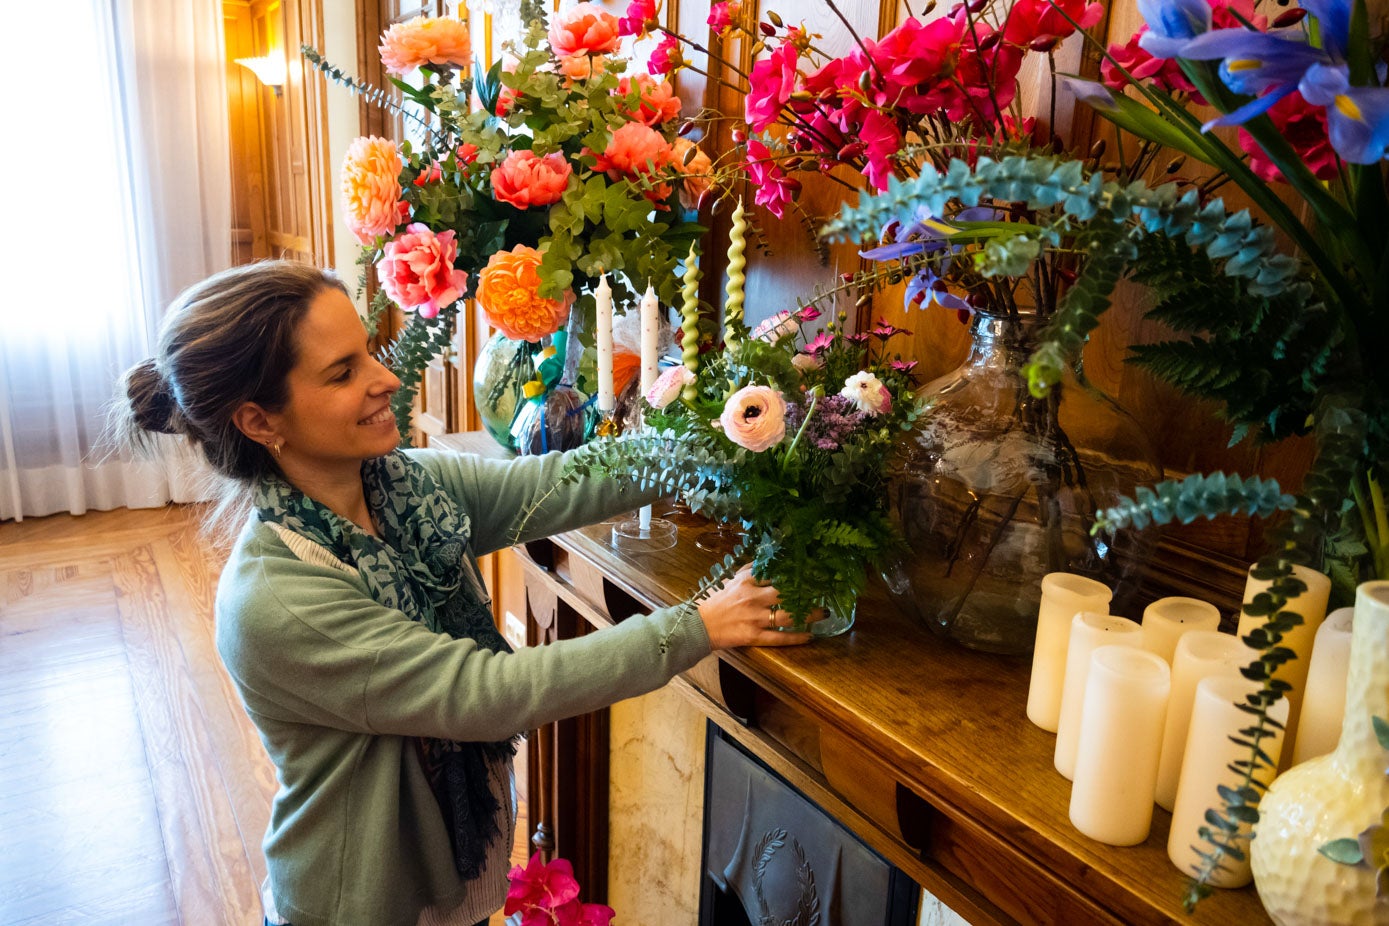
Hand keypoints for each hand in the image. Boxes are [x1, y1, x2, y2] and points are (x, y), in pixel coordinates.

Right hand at [697, 564, 818, 648]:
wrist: (699, 626)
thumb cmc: (716, 602)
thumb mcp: (731, 580)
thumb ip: (749, 570)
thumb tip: (767, 560)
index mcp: (746, 581)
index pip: (775, 573)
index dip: (795, 572)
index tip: (812, 570)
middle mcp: (752, 597)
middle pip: (785, 592)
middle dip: (806, 592)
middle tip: (822, 590)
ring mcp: (754, 618)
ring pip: (786, 616)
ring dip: (808, 615)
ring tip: (823, 613)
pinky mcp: (753, 636)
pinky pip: (778, 637)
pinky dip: (795, 637)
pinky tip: (809, 636)